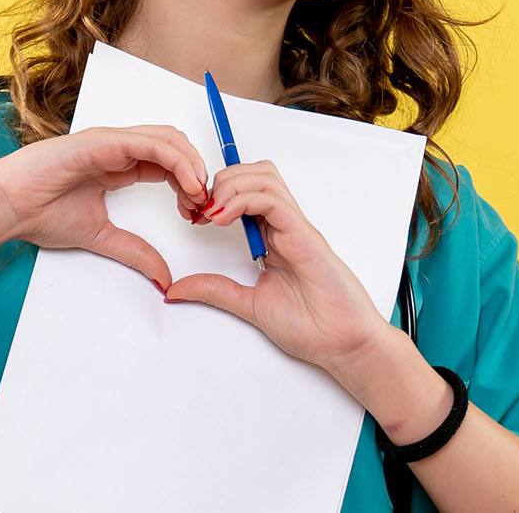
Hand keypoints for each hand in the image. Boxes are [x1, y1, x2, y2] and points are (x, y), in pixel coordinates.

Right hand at [0, 125, 209, 291]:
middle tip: (203, 205)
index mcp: (119, 166)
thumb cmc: (40, 214)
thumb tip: (164, 277)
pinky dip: (175, 160)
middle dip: (196, 172)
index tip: (197, 213)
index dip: (190, 185)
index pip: (169, 165)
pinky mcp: (103, 141)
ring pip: (168, 139)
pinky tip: (186, 184)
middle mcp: (119, 149)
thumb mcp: (102, 237)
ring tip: (199, 194)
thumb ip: (135, 252)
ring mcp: (111, 142)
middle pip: (175, 147)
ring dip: (192, 164)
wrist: (7, 206)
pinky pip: (150, 143)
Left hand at [163, 160, 389, 371]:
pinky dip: (244, 200)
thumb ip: (216, 291)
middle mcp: (283, 226)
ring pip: (264, 177)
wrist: (343, 344)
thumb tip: (176, 289)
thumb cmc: (311, 326)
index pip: (244, 192)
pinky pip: (274, 201)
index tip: (193, 216)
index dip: (214, 194)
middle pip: (254, 173)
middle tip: (199, 209)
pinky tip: (224, 218)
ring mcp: (295, 228)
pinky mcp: (304, 235)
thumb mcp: (249, 306)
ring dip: (231, 185)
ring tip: (211, 211)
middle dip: (220, 181)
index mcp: (271, 238)